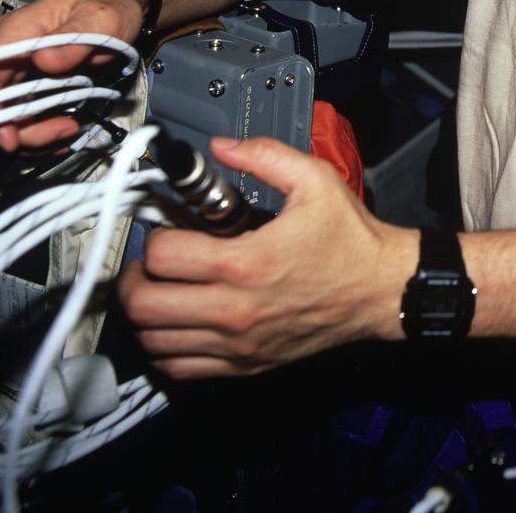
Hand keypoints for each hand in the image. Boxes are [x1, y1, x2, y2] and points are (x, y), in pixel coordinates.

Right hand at [0, 0, 144, 151]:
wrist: (120, 11)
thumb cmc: (106, 8)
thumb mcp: (101, 18)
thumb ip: (74, 39)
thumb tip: (44, 60)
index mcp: (17, 30)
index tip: (6, 131)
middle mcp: (11, 54)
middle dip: (12, 127)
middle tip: (52, 135)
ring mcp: (19, 74)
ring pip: (7, 114)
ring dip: (33, 132)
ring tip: (69, 129)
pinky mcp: (32, 89)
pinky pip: (26, 118)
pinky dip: (43, 132)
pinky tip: (65, 131)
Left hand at [118, 137, 415, 378]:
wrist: (383, 288)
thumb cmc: (350, 236)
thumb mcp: (315, 180)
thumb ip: (264, 156)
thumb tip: (220, 146)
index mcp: (247, 261)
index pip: (163, 256)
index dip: (155, 235)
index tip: (167, 228)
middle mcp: (236, 308)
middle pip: (144, 306)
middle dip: (133, 278)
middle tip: (146, 263)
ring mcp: (238, 343)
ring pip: (154, 342)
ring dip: (146, 315)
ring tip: (160, 291)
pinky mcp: (245, 365)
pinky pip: (180, 369)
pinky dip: (165, 349)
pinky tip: (178, 324)